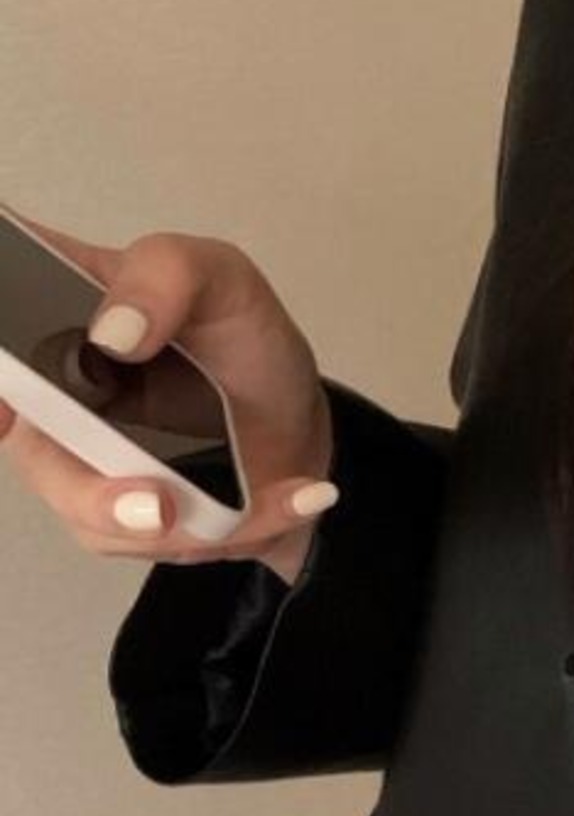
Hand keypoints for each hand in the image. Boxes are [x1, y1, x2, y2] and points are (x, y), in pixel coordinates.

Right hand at [0, 206, 338, 586]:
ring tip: (240, 505)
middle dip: (87, 492)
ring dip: (170, 526)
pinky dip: (222, 530)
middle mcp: (50, 390)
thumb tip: (114, 332)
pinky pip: (144, 542)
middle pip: (23, 443)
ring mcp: (80, 458)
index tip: (8, 408)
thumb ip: (163, 273)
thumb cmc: (247, 346)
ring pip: (85, 511)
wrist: (302, 428)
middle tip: (160, 504)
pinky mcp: (119, 516)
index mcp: (54, 312)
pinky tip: (288, 499)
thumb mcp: (223, 280)